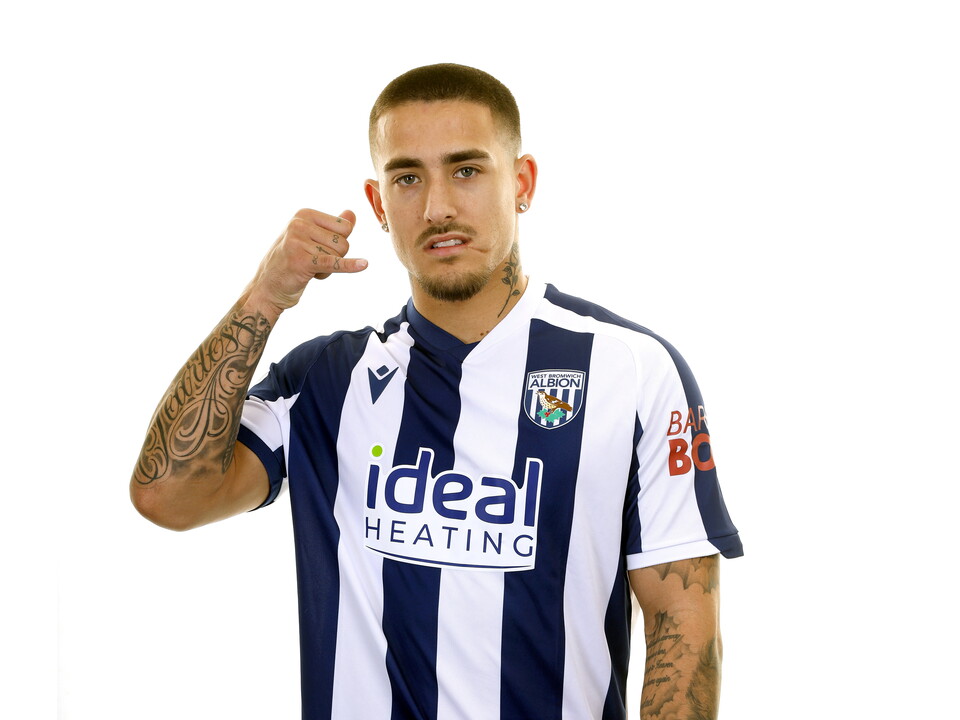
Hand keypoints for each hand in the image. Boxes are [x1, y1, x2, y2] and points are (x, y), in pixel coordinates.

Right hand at [246, 208, 367, 317]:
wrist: (267, 287)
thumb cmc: (291, 261)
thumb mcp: (310, 238)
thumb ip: (332, 226)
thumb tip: (352, 214)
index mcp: (304, 214)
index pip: (345, 227)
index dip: (338, 243)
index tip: (319, 249)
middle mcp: (299, 224)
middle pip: (343, 242)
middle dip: (334, 257)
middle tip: (313, 262)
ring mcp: (299, 241)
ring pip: (338, 255)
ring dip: (328, 268)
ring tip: (308, 268)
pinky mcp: (302, 261)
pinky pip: (333, 263)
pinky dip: (349, 266)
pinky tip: (363, 265)